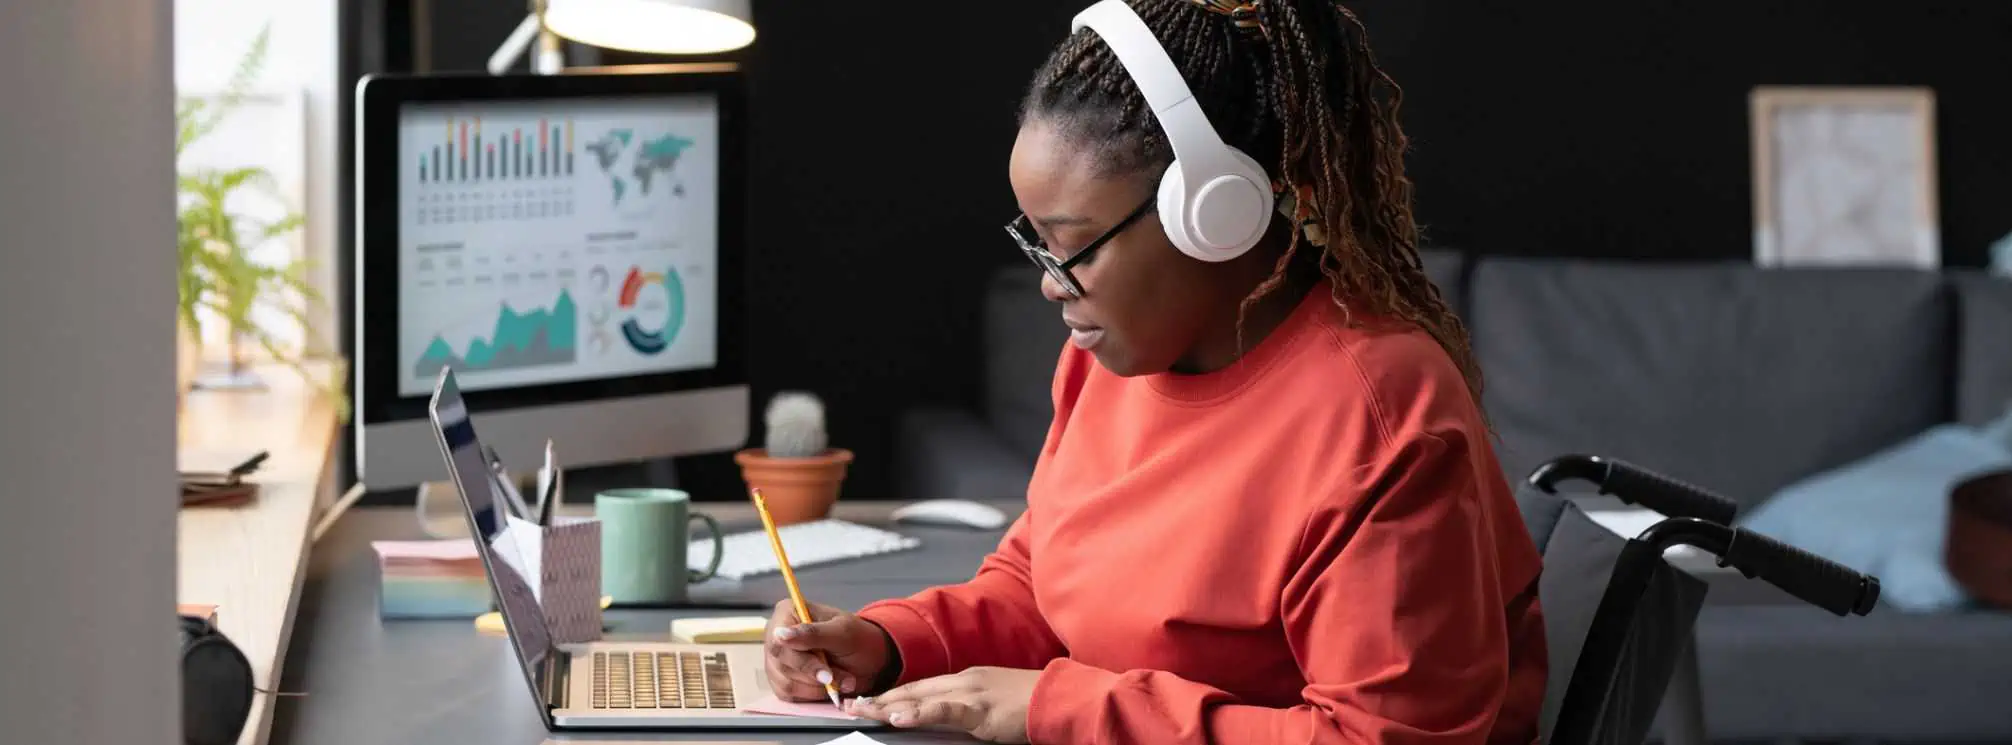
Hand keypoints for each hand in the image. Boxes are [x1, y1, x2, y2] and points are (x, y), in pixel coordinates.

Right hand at [762, 600, 893, 701]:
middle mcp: (776, 635)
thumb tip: (780, 634)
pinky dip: (813, 695)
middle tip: (844, 679)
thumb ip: (812, 633)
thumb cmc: (857, 639)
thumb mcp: (842, 632)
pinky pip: (789, 696)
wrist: (868, 660)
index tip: (825, 674)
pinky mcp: (781, 681)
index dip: (801, 660)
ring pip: (786, 683)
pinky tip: (829, 686)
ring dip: (819, 688)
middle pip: (782, 664)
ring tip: (843, 679)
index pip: (779, 641)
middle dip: (816, 675)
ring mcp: (776, 660)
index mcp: (788, 613)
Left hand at [847, 666, 1038, 743]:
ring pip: (921, 697)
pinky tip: (899, 717)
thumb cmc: (1031, 703)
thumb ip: (967, 706)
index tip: (867, 699)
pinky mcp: (981, 709)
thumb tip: (945, 716)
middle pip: (913, 689)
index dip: (891, 692)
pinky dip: (919, 713)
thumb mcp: (992, 701)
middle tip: (850, 704)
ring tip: (863, 710)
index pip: (921, 686)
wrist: (1059, 698)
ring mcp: (971, 692)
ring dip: (888, 704)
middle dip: (880, 697)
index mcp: (966, 678)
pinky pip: (944, 711)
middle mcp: (963, 680)